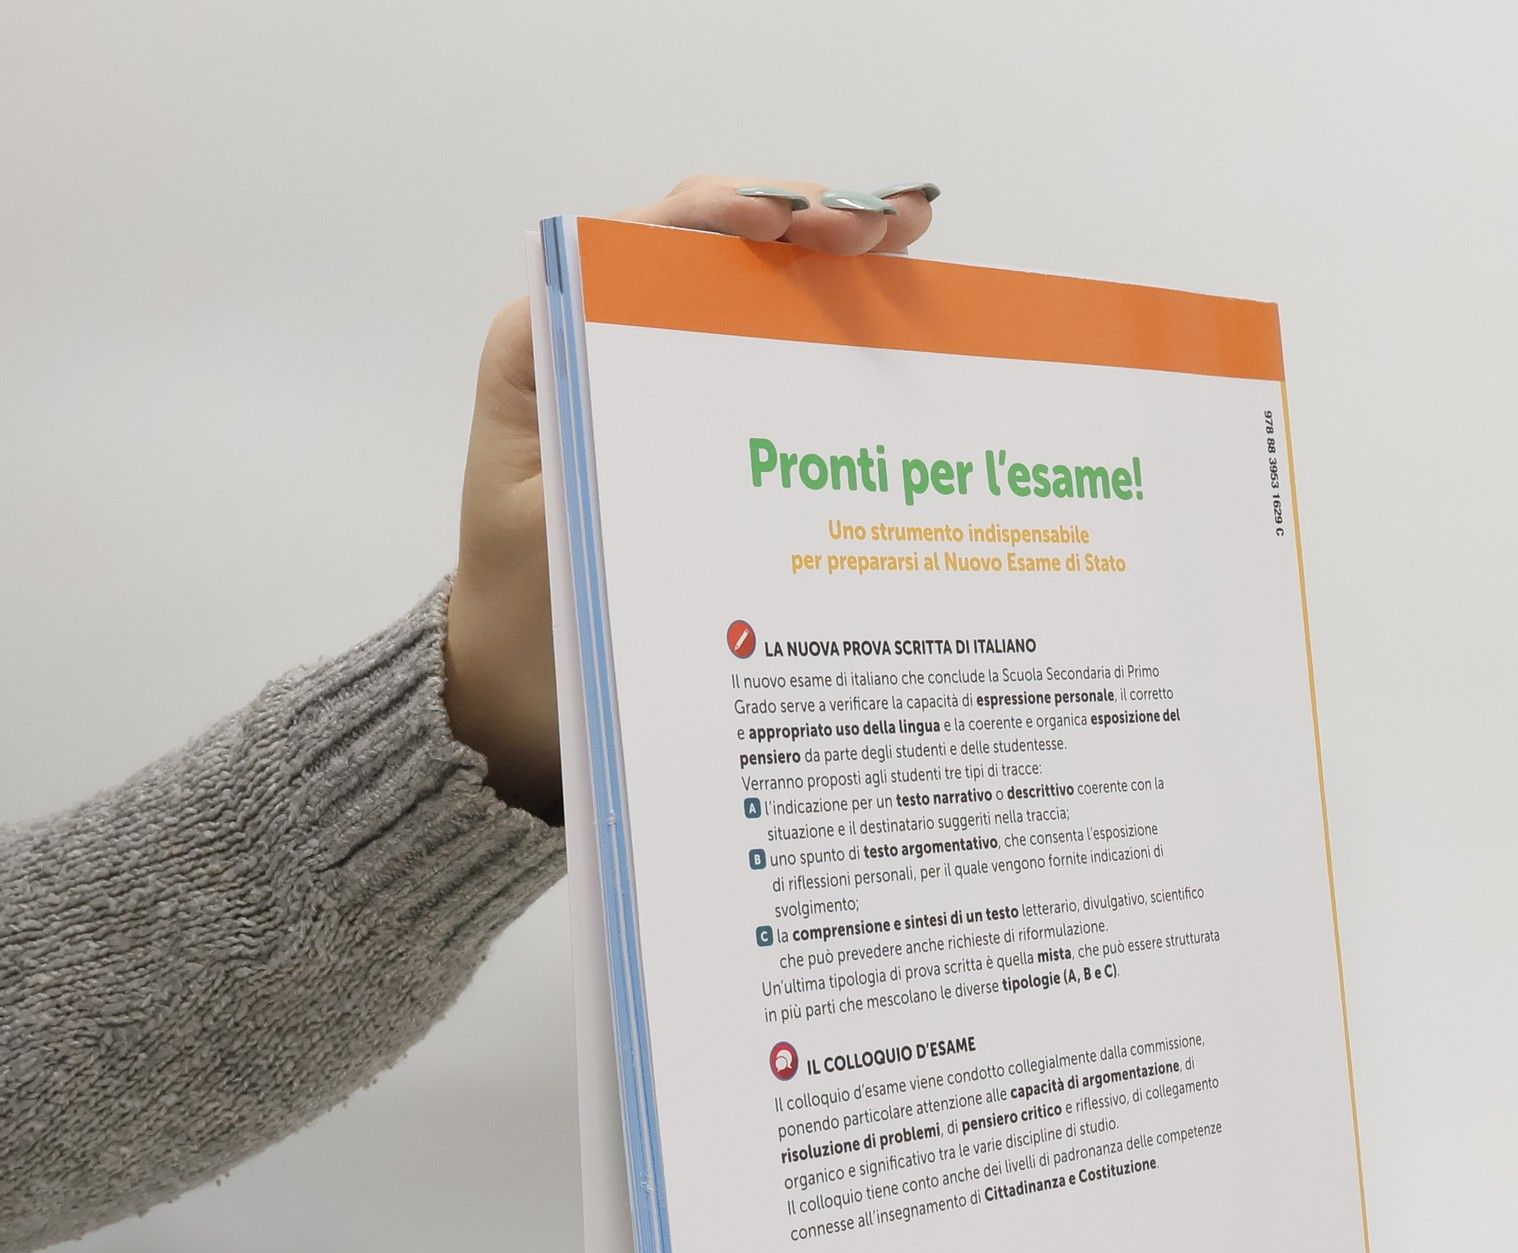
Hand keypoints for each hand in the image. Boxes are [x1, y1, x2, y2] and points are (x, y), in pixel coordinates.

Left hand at [443, 175, 939, 817]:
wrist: (526, 694)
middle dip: (812, 221)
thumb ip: (586, 440)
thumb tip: (668, 364)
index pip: (654, 238)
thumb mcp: (542, 522)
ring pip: (760, 299)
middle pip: (724, 250)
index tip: (798, 219)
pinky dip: (839, 342)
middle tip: (894, 227)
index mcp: (557, 344)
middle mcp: (615, 348)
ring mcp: (670, 390)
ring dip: (838, 269)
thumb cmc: (525, 615)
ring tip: (911, 245)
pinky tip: (900, 329)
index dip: (735, 211)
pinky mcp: (708, 439)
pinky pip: (777, 369)